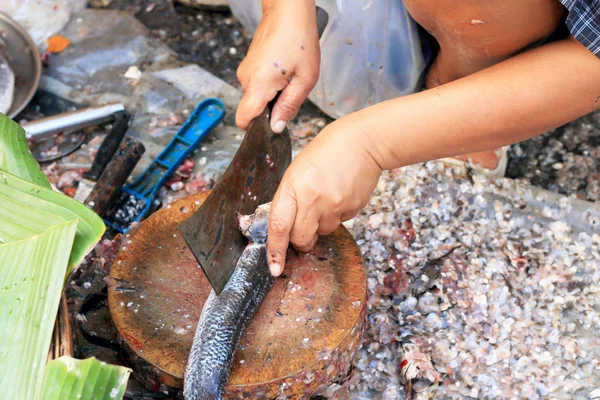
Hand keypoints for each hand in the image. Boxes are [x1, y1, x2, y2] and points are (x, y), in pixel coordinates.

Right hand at [235, 0, 319, 132]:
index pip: (244, 120)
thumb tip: (276, 127)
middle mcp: (246, 80)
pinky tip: (284, 71)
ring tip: (290, 77)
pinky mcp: (249, 65)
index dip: (257, 129)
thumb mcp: (304, 80)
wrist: (288, 12)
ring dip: (272, 95)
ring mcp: (245, 71)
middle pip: (252, 109)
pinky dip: (270, 84)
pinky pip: (257, 84)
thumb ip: (289, 107)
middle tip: (291, 91)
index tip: (273, 125)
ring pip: (256, 96)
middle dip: (271, 109)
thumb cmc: (299, 41)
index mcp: (258, 85)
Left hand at [266, 116, 382, 275]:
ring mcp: (335, 205)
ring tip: (325, 197)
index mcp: (293, 186)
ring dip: (320, 224)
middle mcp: (313, 199)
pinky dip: (337, 214)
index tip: (274, 268)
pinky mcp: (352, 209)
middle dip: (299, 240)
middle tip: (302, 228)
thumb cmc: (326, 151)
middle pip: (301, 238)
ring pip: (322, 232)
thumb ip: (290, 198)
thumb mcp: (297, 170)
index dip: (275, 250)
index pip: (278, 226)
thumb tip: (286, 226)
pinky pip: (340, 222)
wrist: (363, 142)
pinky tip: (339, 194)